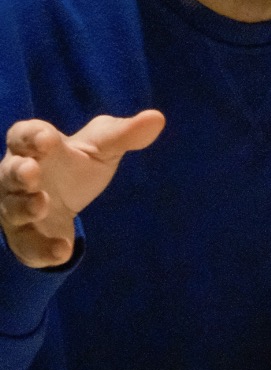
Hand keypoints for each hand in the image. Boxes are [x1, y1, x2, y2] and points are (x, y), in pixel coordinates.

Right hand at [0, 110, 164, 268]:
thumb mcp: (102, 147)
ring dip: (24, 206)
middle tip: (31, 172)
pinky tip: (62, 251)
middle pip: (9, 172)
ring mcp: (17, 208)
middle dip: (18, 172)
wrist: (63, 204)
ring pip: (12, 208)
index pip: (24, 135)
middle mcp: (17, 176)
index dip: (33, 136)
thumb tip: (157, 119)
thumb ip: (125, 134)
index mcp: (34, 145)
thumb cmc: (76, 165)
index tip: (48, 139)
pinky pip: (29, 246)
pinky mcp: (26, 239)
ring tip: (42, 204)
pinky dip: (43, 249)